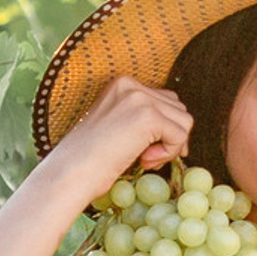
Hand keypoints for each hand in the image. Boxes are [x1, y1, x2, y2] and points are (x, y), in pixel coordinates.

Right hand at [57, 76, 191, 204]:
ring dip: (171, 146)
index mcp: (122, 84)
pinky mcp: (148, 117)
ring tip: (145, 159)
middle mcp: (131, 85)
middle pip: (179, 110)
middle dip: (170, 137)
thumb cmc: (93, 157)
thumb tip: (182, 127)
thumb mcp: (119, 125)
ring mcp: (140, 98)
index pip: (165, 100)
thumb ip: (144, 117)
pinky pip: (180, 136)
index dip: (166, 128)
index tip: (149, 150)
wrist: (72, 171)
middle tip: (147, 157)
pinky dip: (169, 153)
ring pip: (184, 122)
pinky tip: (145, 160)